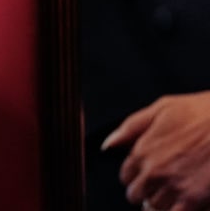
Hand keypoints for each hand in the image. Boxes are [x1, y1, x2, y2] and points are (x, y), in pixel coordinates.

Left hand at [101, 91, 209, 210]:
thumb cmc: (201, 112)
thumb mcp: (162, 109)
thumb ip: (131, 127)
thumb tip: (108, 144)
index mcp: (143, 150)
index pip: (126, 175)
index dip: (134, 176)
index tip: (143, 174)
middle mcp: (154, 172)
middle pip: (137, 195)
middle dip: (145, 191)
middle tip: (157, 187)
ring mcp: (174, 188)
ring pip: (154, 208)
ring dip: (160, 203)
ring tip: (171, 195)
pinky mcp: (194, 200)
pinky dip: (174, 210)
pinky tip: (181, 204)